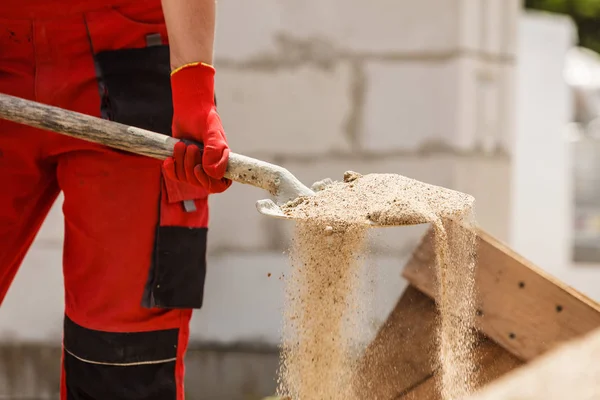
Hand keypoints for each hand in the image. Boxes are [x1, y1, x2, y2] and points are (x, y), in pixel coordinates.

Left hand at [162, 62, 231, 193]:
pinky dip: (170, 169)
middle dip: (190, 165)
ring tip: (181, 144)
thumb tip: (212, 172)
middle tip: (190, 147)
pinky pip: (175, 176)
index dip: (207, 182)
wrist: (190, 110)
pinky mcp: (182, 164)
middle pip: (199, 182)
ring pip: (186, 179)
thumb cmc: (205, 119)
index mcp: (223, 162)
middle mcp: (211, 168)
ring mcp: (196, 167)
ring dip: (180, 162)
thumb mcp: (212, 132)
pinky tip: (169, 159)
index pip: (219, 185)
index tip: (197, 168)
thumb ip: (215, 151)